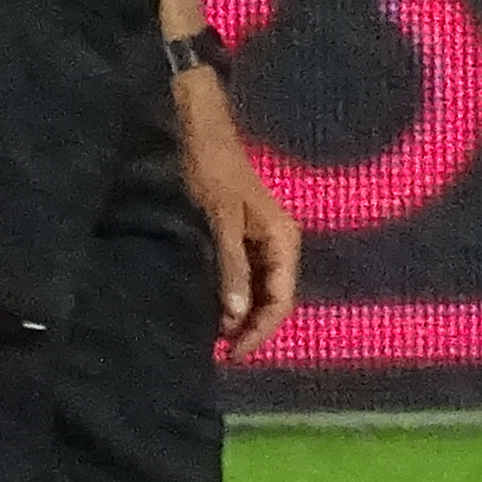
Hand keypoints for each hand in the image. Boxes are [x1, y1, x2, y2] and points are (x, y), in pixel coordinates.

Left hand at [175, 73, 298, 349]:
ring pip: (257, 290)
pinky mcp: (240, 236)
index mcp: (283, 239)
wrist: (199, 128)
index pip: (280, 300)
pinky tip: (210, 309)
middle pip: (272, 299)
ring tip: (212, 339)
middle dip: (250, 328)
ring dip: (239, 314)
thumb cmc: (210, 167)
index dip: (259, 331)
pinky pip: (242, 276)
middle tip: (218, 353)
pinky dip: (229, 296)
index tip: (231, 353)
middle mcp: (278, 243)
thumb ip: (230, 265)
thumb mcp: (219, 218)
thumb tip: (234, 315)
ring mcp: (259, 240)